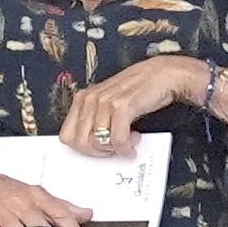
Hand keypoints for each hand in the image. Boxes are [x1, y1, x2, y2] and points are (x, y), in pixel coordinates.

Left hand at [59, 56, 201, 156]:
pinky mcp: (122, 106)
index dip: (81, 148)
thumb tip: (89, 146)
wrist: (161, 75)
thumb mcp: (108, 103)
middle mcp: (90, 99)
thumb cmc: (136, 90)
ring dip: (115, 149)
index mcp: (82, 98)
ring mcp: (105, 102)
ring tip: (127, 142)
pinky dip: (126, 147)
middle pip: (81, 142)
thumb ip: (95, 119)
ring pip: (98, 142)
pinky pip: (117, 139)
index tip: (97, 149)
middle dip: (98, 152)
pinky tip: (133, 142)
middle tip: (113, 149)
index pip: (66, 136)